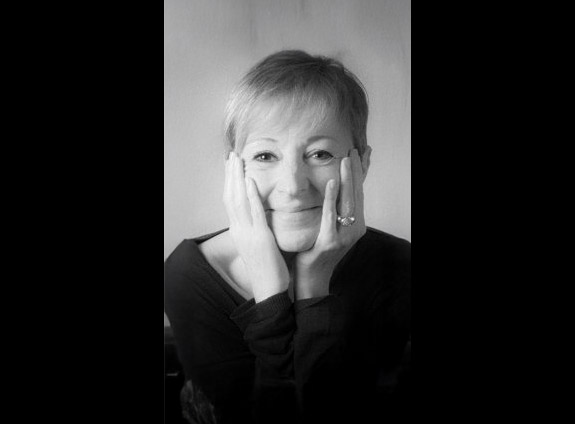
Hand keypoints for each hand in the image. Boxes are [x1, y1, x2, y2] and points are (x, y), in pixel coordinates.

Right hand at [223, 152, 289, 301]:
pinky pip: (254, 213)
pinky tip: (250, 181)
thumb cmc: (267, 269)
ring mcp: (248, 234)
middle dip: (230, 175)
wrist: (269, 290)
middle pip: (230, 197)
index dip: (229, 183)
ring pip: (238, 201)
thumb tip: (259, 216)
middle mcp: (239, 231)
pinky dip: (251, 196)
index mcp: (238, 232)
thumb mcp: (257, 246)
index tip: (230, 167)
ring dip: (237, 178)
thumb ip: (256, 229)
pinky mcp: (260, 238)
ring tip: (237, 161)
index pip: (230, 202)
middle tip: (231, 156)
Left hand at [294, 149, 366, 299]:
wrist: (311, 279)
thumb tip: (331, 189)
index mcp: (356, 225)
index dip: (361, 174)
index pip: (359, 194)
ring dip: (347, 179)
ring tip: (346, 160)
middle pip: (356, 194)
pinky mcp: (330, 242)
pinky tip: (332, 183)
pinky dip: (332, 198)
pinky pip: (331, 216)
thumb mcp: (329, 229)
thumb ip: (333, 211)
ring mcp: (345, 236)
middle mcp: (355, 229)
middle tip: (354, 150)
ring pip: (347, 202)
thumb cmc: (317, 252)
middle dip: (356, 171)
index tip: (361, 154)